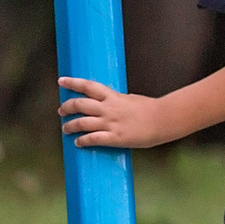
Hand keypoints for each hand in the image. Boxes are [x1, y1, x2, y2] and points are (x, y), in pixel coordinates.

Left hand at [56, 76, 179, 149]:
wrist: (163, 120)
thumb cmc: (149, 108)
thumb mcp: (130, 98)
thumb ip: (116, 100)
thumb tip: (107, 101)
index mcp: (112, 96)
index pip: (87, 86)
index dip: (72, 83)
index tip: (61, 81)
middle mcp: (108, 108)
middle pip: (79, 104)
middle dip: (66, 107)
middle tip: (61, 111)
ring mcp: (110, 123)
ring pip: (82, 123)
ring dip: (70, 126)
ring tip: (65, 129)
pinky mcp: (115, 138)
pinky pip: (93, 139)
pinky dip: (82, 140)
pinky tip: (78, 142)